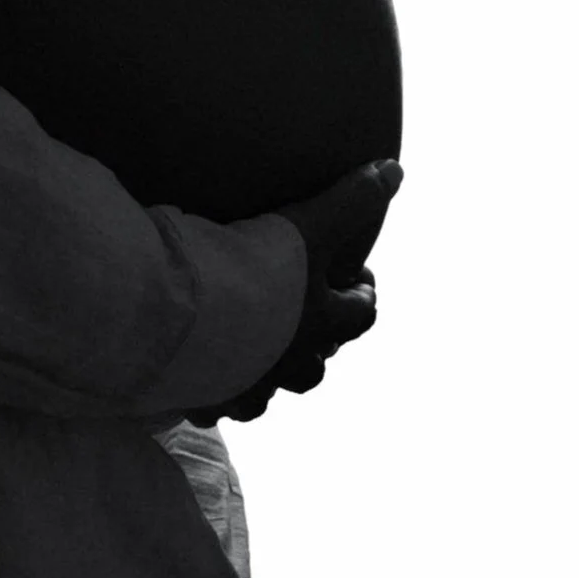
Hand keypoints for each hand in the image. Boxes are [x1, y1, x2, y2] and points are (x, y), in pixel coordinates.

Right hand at [184, 156, 402, 425]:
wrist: (182, 314)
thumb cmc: (251, 271)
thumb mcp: (307, 225)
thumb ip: (351, 199)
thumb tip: (396, 170)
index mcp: (323, 326)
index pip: (361, 314)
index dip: (361, 294)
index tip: (353, 276)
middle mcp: (292, 366)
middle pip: (316, 366)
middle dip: (313, 344)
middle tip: (297, 315)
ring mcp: (249, 390)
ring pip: (265, 395)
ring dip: (262, 375)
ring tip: (243, 351)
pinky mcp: (205, 402)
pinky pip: (214, 407)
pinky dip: (210, 394)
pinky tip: (196, 378)